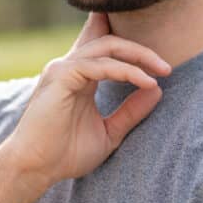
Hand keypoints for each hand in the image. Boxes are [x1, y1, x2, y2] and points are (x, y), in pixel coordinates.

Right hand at [0, 12, 169, 195]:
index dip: (124, 35)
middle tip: (166, 66)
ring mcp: (63, 69)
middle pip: (110, 41)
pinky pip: (100, 65)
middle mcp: (69, 67)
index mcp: (79, 76)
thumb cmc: (65, 153)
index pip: (101, 44)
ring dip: (138, 55)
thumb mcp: (109, 131)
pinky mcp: (61, 76)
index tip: (154, 48)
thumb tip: (157, 89)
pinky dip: (126, 71)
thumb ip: (131, 111)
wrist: (35, 167)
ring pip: (107, 47)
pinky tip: (145, 82)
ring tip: (163, 71)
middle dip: (141, 49)